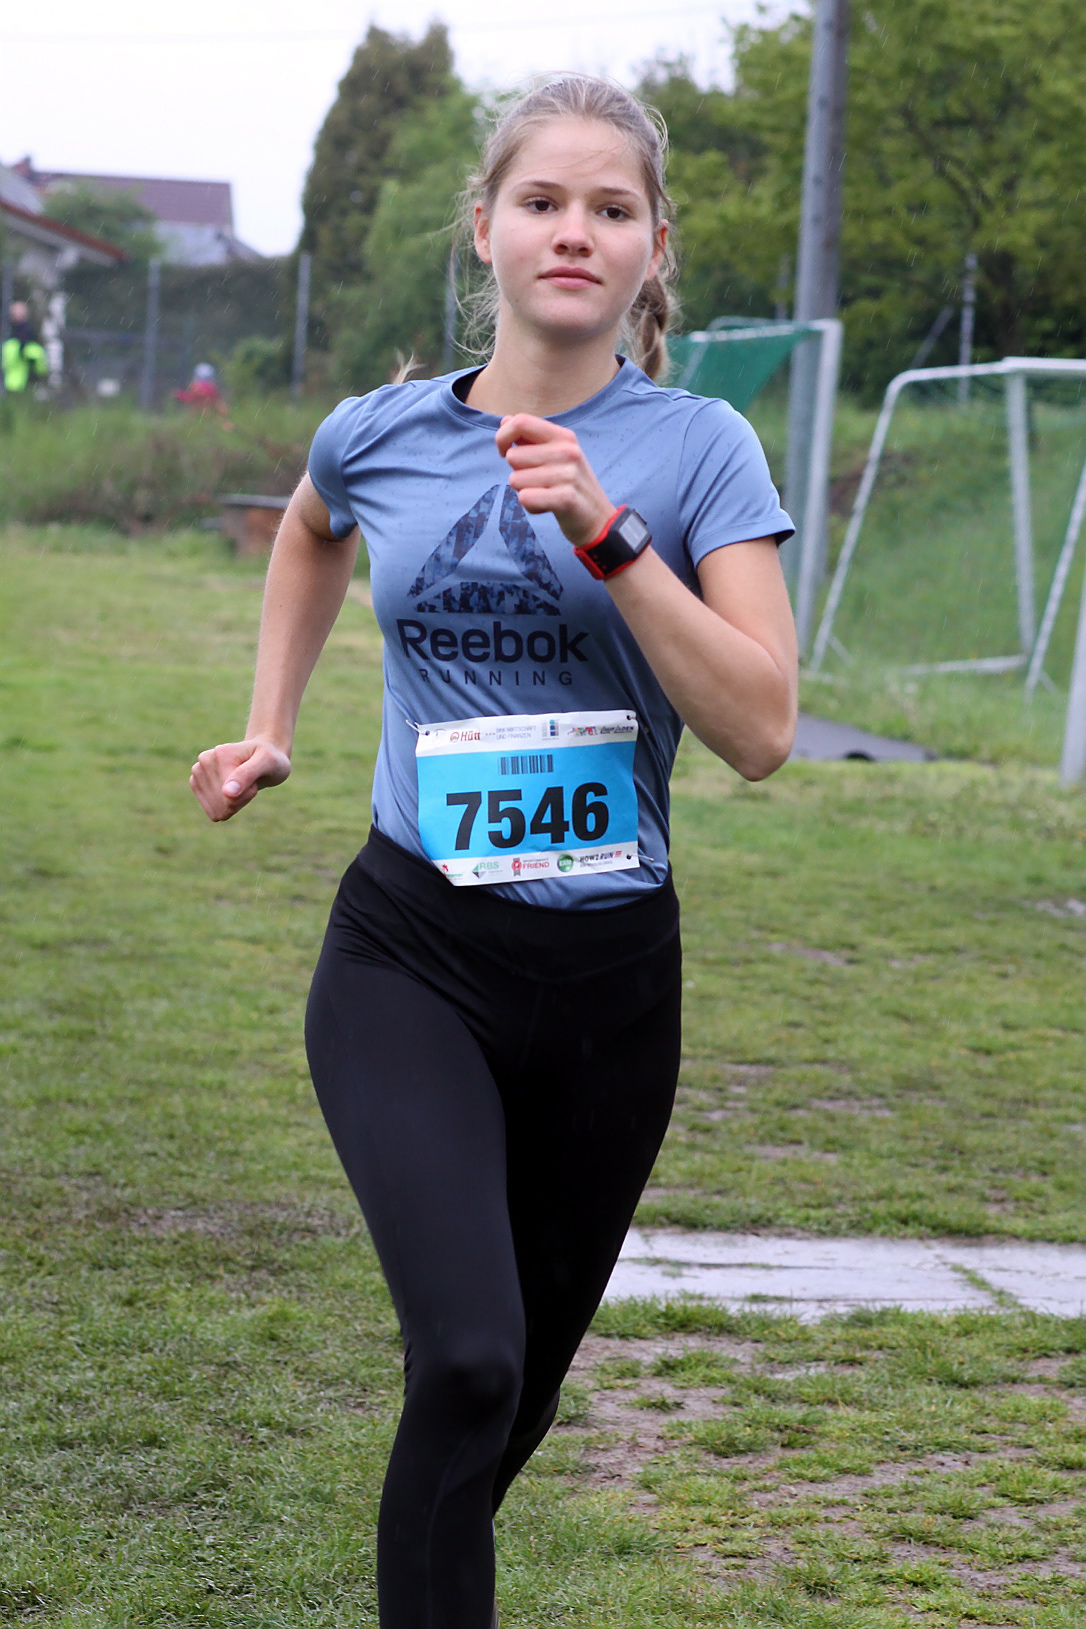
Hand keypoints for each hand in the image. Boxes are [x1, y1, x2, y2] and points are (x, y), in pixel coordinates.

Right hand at [189, 738, 290, 821]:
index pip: (231, 795)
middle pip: (223, 802)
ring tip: (243, 785)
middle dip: (242, 798)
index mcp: (220, 753)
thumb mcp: (267, 763)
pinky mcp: (195, 783)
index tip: (257, 776)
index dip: (249, 792)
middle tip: (251, 781)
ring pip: (217, 809)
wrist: (261, 757)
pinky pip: (212, 811)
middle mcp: (204, 760)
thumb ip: (246, 775)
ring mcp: (197, 772)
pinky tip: (233, 792)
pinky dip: (226, 807)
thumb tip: (227, 794)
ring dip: (235, 803)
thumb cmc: (269, 759)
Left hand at [495, 415, 614, 548]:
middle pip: (513, 456)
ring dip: (524, 491)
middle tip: (538, 481)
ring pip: (515, 479)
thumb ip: (529, 437)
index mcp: (563, 436)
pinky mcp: (565, 498)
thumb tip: (505, 420)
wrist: (598, 518)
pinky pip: (525, 498)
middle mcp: (568, 451)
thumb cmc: (569, 484)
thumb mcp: (555, 454)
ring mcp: (568, 474)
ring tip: (545, 494)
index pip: (520, 422)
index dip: (503, 437)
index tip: (505, 452)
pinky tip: (546, 506)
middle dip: (516, 472)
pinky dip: (530, 506)